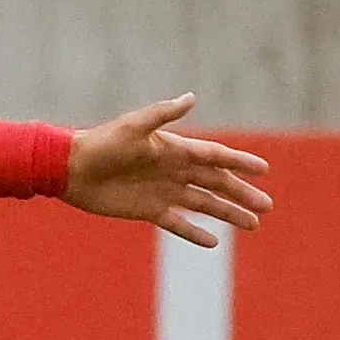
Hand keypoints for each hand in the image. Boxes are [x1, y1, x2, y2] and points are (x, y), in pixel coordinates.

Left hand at [65, 95, 270, 244]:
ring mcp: (163, 192)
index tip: (264, 169)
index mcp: (175, 149)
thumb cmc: (101, 143)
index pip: (215, 156)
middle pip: (216, 183)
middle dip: (242, 194)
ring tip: (253, 224)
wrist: (71, 169)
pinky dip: (195, 232)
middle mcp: (174, 170)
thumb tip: (191, 98)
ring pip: (204, 205)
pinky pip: (178, 224)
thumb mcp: (133, 126)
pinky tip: (214, 241)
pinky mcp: (148, 210)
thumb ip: (163, 115)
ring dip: (228, 213)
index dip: (239, 162)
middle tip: (268, 206)